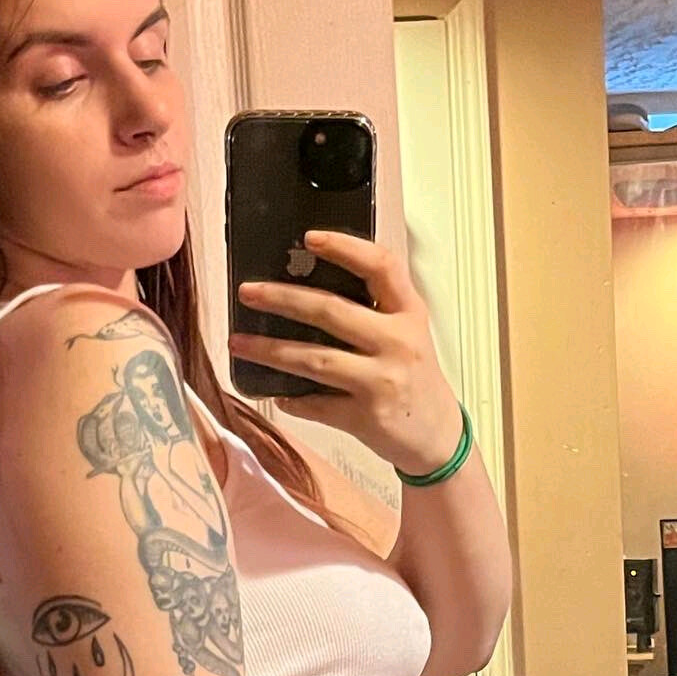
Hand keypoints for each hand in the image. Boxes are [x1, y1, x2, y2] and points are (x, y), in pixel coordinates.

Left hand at [228, 229, 463, 473]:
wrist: (438, 437)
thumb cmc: (415, 378)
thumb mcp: (408, 333)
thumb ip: (375, 310)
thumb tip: (306, 290)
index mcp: (408, 313)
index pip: (381, 267)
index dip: (345, 248)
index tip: (310, 238)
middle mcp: (397, 342)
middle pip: (331, 311)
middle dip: (282, 299)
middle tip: (248, 293)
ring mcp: (381, 381)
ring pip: (314, 359)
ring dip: (270, 351)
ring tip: (238, 343)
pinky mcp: (366, 417)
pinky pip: (316, 405)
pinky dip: (291, 399)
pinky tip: (274, 393)